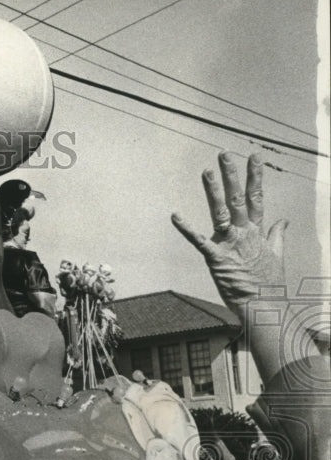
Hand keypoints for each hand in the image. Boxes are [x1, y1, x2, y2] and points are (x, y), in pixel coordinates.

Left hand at [171, 152, 285, 311]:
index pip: (257, 198)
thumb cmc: (267, 283)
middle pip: (238, 199)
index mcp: (257, 231)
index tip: (254, 156)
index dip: (255, 176)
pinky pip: (199, 240)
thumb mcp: (276, 255)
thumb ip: (277, 235)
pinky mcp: (216, 258)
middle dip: (232, 176)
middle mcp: (244, 233)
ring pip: (221, 212)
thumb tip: (283, 220)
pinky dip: (186, 228)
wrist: (263, 305)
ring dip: (214, 192)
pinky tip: (175, 215)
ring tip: (206, 172)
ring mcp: (230, 244)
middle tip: (224, 154)